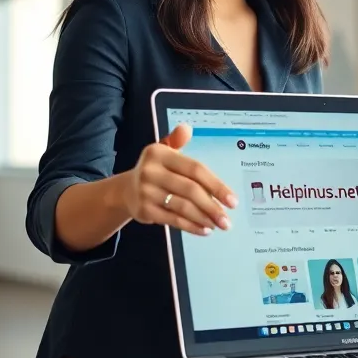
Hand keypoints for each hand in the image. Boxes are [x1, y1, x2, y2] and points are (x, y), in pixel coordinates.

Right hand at [122, 123, 237, 234]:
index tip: (232, 200)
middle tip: (227, 219)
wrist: (126, 190)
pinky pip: (172, 219)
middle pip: (190, 190)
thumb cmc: (155, 170)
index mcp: (159, 153)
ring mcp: (146, 191)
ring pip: (183, 207)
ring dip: (204, 218)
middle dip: (212, 207)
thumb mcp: (165, 151)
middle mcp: (151, 171)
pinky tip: (204, 229)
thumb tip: (186, 128)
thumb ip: (177, 141)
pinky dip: (190, 226)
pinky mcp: (144, 209)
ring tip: (218, 224)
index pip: (195, 169)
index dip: (216, 185)